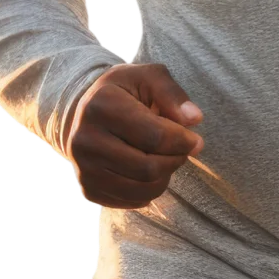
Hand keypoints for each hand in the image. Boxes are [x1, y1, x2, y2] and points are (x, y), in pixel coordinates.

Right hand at [65, 63, 204, 208]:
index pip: (155, 136)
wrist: (86, 112)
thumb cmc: (125, 92)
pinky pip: (131, 201)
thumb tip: (194, 119)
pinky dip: (150, 190)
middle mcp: (85, 139)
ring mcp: (83, 167)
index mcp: (102, 105)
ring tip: (168, 158)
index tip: (196, 140)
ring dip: (166, 176)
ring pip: (142, 188)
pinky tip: (150, 171)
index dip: (184, 141)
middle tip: (184, 150)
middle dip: (176, 160)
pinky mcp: (87, 188)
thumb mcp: (149, 77)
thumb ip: (173, 93)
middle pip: (149, 167)